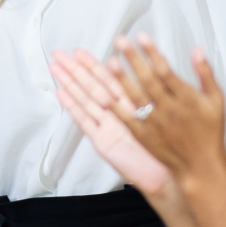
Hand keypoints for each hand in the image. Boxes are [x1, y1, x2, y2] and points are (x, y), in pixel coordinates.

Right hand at [49, 49, 175, 199]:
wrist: (167, 175)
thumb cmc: (170, 148)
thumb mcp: (166, 112)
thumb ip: (160, 90)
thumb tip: (157, 64)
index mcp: (131, 105)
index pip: (107, 79)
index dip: (92, 64)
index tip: (79, 51)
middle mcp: (116, 114)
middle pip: (91, 86)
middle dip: (74, 69)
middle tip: (59, 54)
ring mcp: (107, 127)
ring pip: (85, 100)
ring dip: (69, 83)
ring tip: (55, 68)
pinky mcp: (103, 142)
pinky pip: (86, 121)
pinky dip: (73, 107)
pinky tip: (61, 94)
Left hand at [91, 36, 225, 186]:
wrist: (202, 167)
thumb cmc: (210, 132)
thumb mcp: (216, 101)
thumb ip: (206, 74)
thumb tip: (197, 49)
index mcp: (187, 99)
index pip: (167, 71)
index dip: (153, 53)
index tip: (142, 36)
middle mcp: (170, 110)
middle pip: (148, 81)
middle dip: (134, 59)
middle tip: (120, 41)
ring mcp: (155, 124)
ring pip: (136, 98)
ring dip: (122, 79)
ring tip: (111, 61)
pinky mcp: (144, 136)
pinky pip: (127, 119)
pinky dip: (115, 106)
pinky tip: (103, 93)